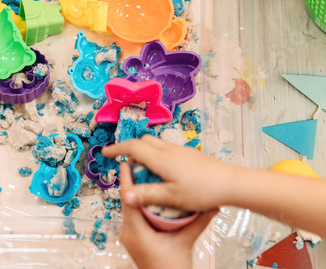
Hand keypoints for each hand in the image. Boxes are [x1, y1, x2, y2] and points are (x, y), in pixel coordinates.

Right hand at [102, 135, 234, 211]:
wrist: (231, 183)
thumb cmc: (202, 190)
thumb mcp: (173, 197)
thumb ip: (148, 195)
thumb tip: (126, 196)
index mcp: (162, 158)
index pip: (133, 147)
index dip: (117, 148)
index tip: (105, 152)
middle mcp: (169, 150)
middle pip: (143, 141)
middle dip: (130, 149)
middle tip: (125, 164)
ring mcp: (180, 150)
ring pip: (155, 143)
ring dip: (144, 152)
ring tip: (143, 170)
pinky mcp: (188, 154)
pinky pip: (165, 148)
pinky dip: (155, 155)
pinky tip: (162, 172)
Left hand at [119, 162, 217, 268]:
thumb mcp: (186, 243)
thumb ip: (198, 222)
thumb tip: (213, 206)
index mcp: (136, 231)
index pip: (128, 199)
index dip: (127, 180)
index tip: (127, 162)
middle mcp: (128, 232)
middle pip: (127, 201)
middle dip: (132, 182)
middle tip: (138, 164)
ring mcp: (129, 236)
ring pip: (129, 208)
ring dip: (135, 192)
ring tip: (143, 175)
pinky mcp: (134, 238)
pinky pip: (133, 215)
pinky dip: (139, 204)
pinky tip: (149, 196)